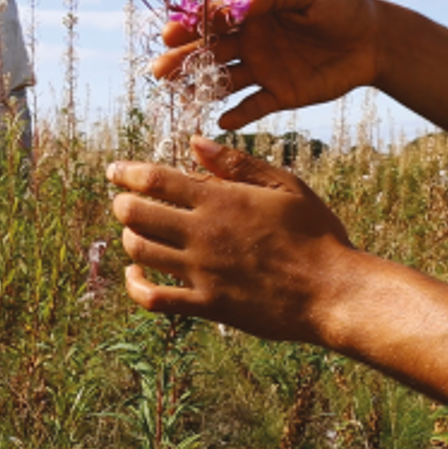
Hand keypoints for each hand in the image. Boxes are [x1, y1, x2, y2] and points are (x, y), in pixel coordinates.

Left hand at [108, 137, 354, 343]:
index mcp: (220, 200)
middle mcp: (203, 234)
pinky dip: (135, 286)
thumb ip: (238, 163)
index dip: (127, 172)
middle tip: (123, 202)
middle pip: (136, 214)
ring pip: (139, 252)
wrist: (333, 291)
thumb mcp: (285, 186)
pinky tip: (136, 275)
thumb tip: (195, 143)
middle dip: (122, 204)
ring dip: (130, 238)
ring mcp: (201, 272)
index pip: (155, 179)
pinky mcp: (207, 305)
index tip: (114, 170)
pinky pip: (153, 299)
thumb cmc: (316, 233)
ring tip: (136, 232)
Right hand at [153, 0, 381, 130]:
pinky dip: (238, 115)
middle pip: (210, 52)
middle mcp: (252, 41)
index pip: (213, 20)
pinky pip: (253, 107)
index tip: (169, 34)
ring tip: (180, 95)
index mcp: (254, 13)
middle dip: (183, 60)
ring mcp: (264, 69)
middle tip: (159, 71)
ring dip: (200, 87)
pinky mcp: (280, 94)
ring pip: (224, 80)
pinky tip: (222, 122)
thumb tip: (240, 3)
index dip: (190, 26)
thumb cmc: (344, 5)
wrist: (375, 39)